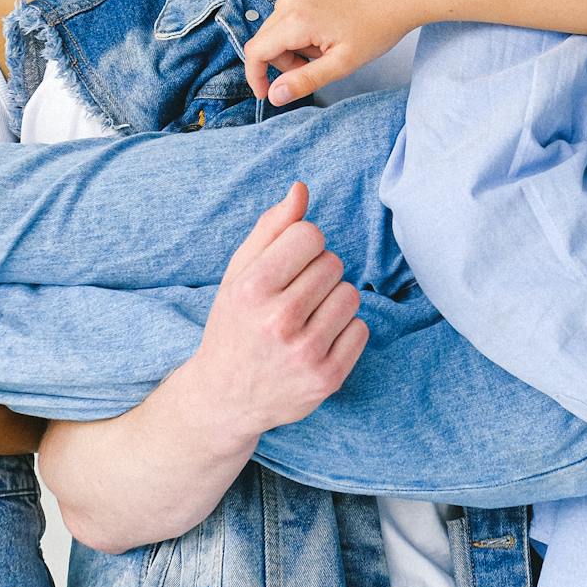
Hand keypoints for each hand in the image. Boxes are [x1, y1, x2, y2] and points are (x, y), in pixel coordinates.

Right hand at [171, 183, 368, 443]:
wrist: (225, 397)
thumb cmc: (234, 325)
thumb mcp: (238, 274)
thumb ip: (270, 228)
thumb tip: (301, 189)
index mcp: (252, 288)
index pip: (310, 234)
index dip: (302, 246)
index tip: (287, 266)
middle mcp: (278, 321)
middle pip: (333, 263)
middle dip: (317, 274)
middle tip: (293, 298)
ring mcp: (305, 352)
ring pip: (351, 295)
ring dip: (333, 301)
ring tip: (306, 319)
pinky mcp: (327, 378)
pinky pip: (361, 329)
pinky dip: (344, 332)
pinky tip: (317, 342)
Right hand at [242, 0, 420, 105]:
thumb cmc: (378, 27)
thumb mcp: (342, 63)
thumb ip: (304, 81)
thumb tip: (274, 97)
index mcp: (297, 19)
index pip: (256, 51)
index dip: (256, 76)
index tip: (267, 93)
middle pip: (266, 38)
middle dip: (284, 60)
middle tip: (318, 66)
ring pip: (279, 23)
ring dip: (295, 41)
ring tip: (329, 43)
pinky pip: (291, 6)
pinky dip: (302, 22)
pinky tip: (330, 25)